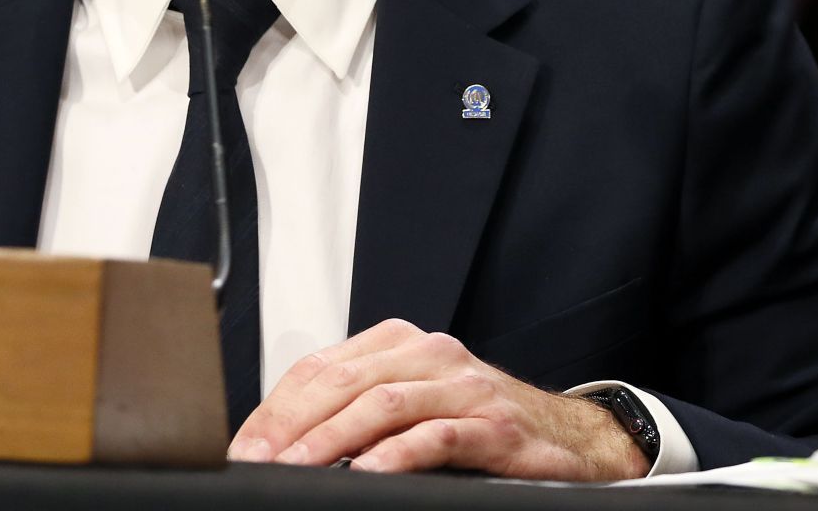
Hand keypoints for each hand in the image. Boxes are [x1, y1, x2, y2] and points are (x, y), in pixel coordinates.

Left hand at [227, 319, 649, 480]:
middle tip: (256, 461)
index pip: (321, 367)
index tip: (243, 446)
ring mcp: (464, 386)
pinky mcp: (494, 425)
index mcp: (401, 344)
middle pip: (342, 381)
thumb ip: (359, 411)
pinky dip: (395, 455)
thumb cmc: (484, 424)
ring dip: (329, 440)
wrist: (573, 439)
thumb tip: (285, 445)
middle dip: (290, 425)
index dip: (276, 407)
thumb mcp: (415, 405)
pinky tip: (367, 474)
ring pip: (381, 404)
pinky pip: (436, 435)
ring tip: (295, 469)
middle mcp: (430, 354)